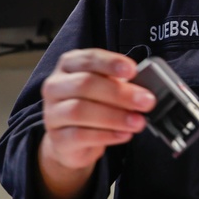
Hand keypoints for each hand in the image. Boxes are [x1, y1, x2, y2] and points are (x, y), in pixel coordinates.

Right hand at [37, 48, 155, 198]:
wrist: (71, 140)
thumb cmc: (92, 105)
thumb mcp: (105, 88)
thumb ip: (120, 84)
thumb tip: (144, 89)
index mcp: (69, 66)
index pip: (88, 58)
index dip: (111, 63)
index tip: (133, 70)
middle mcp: (56, 86)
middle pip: (85, 84)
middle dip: (119, 93)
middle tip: (146, 101)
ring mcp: (52, 113)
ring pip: (80, 111)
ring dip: (114, 116)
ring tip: (138, 122)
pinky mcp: (57, 138)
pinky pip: (80, 135)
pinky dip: (106, 135)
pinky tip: (124, 134)